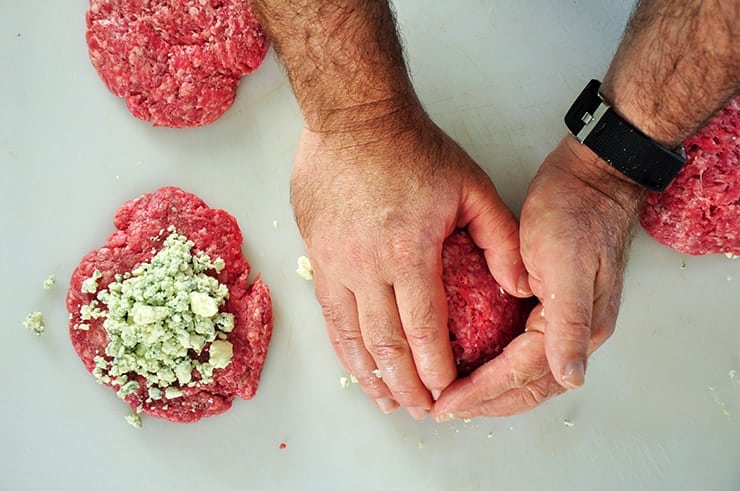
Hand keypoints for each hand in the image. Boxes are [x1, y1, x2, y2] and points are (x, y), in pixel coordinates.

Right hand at [291, 104, 528, 418]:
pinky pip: (327, 312)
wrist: (353, 117)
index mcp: (409, 251)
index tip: (445, 393)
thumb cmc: (413, 148)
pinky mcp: (315, 254)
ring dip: (369, 374)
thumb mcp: (470, 186)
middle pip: (385, 343)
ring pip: (350, 335)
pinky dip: (341, 345)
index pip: (424, 328)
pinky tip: (353, 362)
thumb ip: (501, 239)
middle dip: (405, 385)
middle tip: (420, 411)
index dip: (436, 368)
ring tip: (385, 402)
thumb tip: (521, 287)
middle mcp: (366, 265)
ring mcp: (334, 262)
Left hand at [434, 135, 641, 418]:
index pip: (520, 374)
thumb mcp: (568, 264)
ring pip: (526, 377)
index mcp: (578, 329)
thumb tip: (570, 378)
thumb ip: (569, 323)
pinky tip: (476, 366)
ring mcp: (567, 324)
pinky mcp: (554, 310)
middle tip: (443, 410)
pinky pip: (524, 353)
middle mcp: (575, 335)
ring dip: (492, 392)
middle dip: (484, 403)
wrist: (591, 181)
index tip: (445, 403)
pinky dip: (499, 369)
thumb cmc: (576, 214)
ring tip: (457, 399)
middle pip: (526, 387)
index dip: (481, 392)